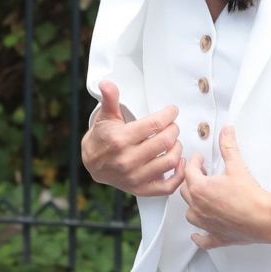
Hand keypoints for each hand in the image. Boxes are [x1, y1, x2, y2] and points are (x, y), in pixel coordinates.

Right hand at [81, 79, 184, 197]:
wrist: (92, 164)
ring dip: (177, 148)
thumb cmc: (102, 137)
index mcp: (120, 139)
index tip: (172, 111)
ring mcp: (135, 177)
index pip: (155, 124)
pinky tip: (178, 162)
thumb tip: (106, 83)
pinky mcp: (141, 189)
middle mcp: (127, 160)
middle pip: (165, 141)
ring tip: (174, 141)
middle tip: (173, 126)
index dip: (168, 115)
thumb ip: (110, 99)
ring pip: (170, 161)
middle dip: (174, 129)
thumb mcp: (105, 116)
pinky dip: (178, 174)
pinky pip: (168, 187)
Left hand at [180, 126, 270, 247]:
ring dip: (193, 205)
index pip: (189, 171)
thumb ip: (229, 146)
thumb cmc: (250, 196)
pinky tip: (198, 234)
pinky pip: (202, 238)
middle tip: (200, 174)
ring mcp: (206, 224)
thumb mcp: (237, 166)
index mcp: (200, 189)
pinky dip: (199, 236)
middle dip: (191, 180)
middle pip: (186, 191)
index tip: (199, 159)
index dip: (194, 162)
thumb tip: (226, 131)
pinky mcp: (216, 236)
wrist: (264, 218)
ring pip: (190, 213)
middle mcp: (198, 207)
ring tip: (201, 198)